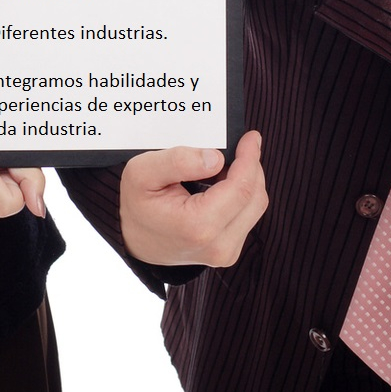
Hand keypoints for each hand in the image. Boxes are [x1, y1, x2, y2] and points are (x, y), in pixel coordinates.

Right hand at [120, 130, 266, 266]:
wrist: (135, 241)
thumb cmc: (138, 205)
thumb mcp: (142, 172)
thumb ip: (178, 161)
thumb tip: (216, 158)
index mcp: (198, 226)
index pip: (241, 188)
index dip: (250, 158)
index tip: (250, 138)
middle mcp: (217, 246)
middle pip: (255, 197)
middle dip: (251, 167)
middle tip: (240, 146)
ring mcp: (225, 253)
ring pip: (256, 207)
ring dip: (248, 181)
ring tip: (226, 166)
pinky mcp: (229, 252)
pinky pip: (248, 216)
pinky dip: (242, 195)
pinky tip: (224, 184)